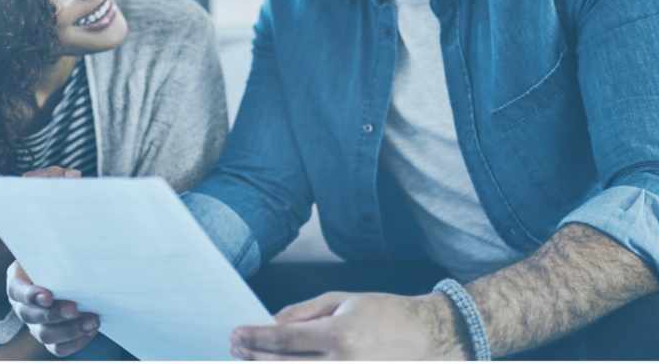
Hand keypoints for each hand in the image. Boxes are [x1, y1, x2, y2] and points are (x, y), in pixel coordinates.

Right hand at [7, 166, 98, 356]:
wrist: (70, 263)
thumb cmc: (59, 234)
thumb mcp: (50, 206)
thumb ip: (52, 184)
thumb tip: (71, 174)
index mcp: (18, 275)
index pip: (16, 289)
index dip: (30, 293)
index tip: (48, 292)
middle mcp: (24, 302)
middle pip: (30, 316)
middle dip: (52, 314)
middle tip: (74, 307)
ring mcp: (39, 321)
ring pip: (45, 335)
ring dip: (68, 331)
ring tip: (93, 319)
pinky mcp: (55, 334)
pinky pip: (60, 348)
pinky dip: (74, 343)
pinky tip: (93, 330)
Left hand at [229, 291, 468, 360]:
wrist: (424, 337)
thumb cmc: (383, 313)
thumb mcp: (342, 301)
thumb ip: (304, 312)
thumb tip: (271, 323)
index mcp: (340, 335)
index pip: (285, 338)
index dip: (256, 337)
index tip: (236, 333)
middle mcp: (342, 363)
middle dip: (254, 356)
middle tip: (234, 347)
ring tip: (248, 359)